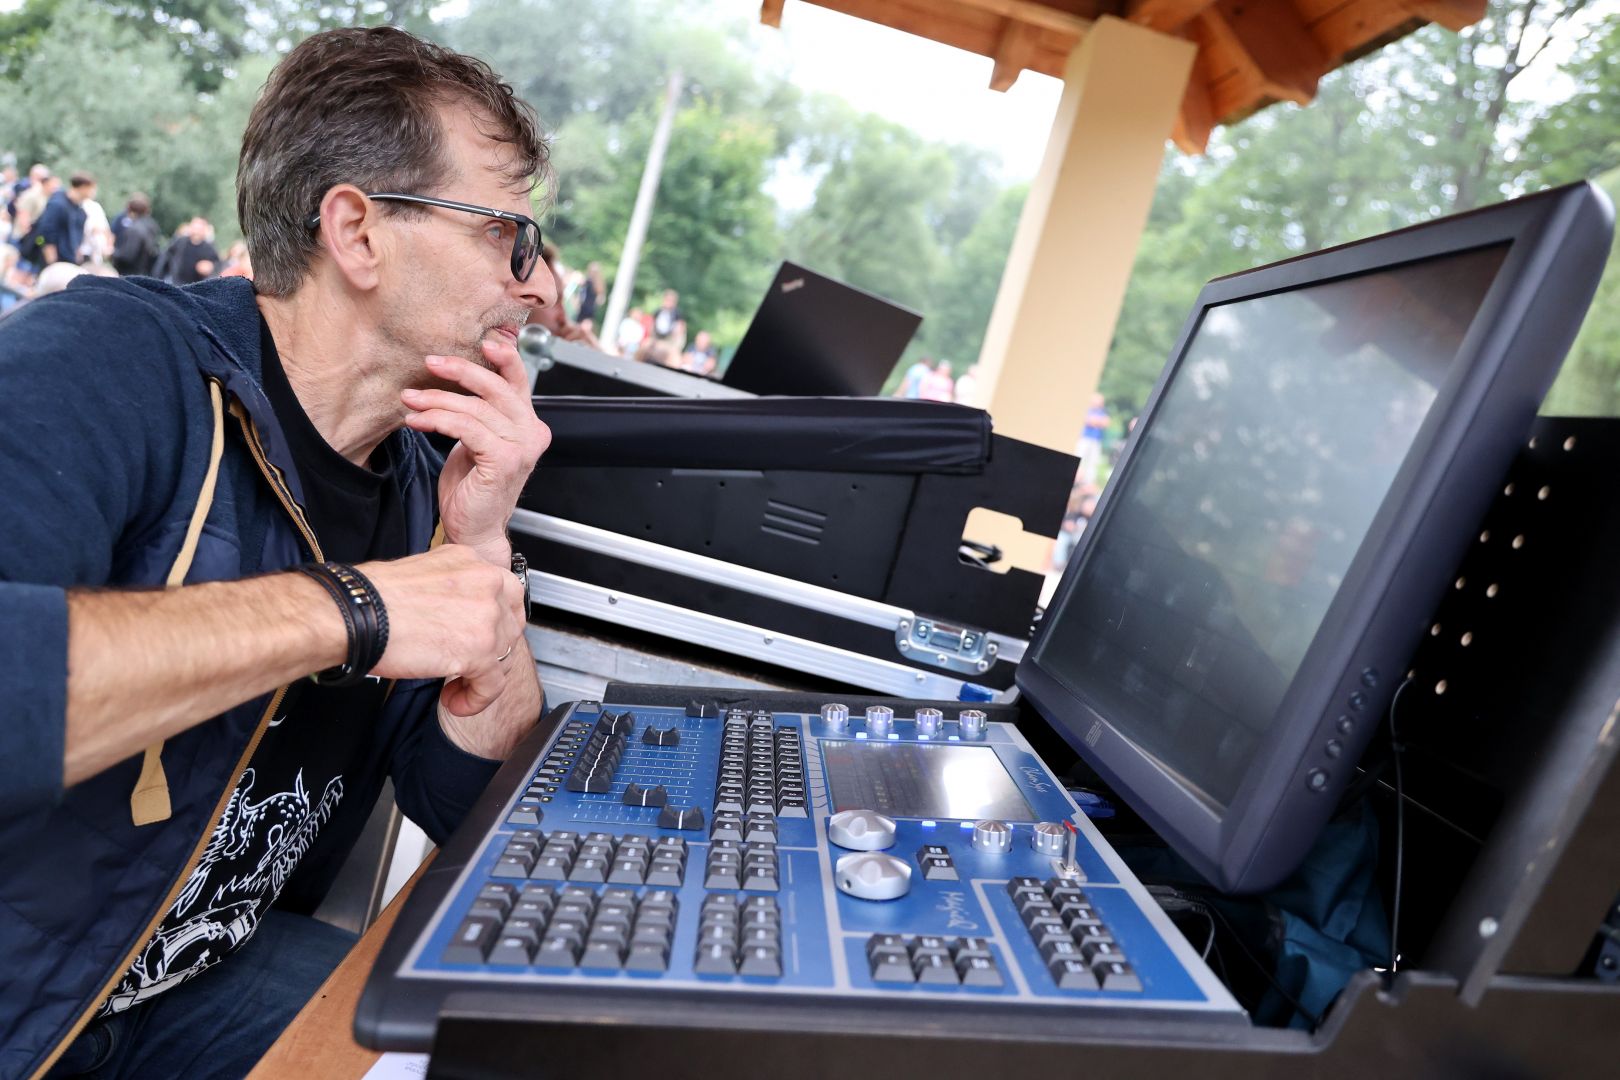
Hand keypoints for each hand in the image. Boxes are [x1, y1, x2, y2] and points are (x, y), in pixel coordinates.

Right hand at [359, 545, 527, 715]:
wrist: (355, 612)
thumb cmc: (372, 596)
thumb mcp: (422, 575)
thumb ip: (449, 590)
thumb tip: (454, 614)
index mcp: (471, 560)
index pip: (504, 595)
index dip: (492, 623)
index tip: (476, 638)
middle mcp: (486, 582)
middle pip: (510, 626)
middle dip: (490, 651)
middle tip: (466, 665)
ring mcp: (487, 615)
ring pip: (504, 657)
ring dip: (479, 677)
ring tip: (453, 686)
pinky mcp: (480, 650)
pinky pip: (493, 685)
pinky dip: (475, 699)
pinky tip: (453, 701)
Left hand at [401, 337, 550, 566]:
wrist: (474, 530)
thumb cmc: (472, 487)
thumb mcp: (476, 440)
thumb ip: (478, 412)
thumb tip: (454, 377)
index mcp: (528, 424)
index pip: (518, 381)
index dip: (503, 357)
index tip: (480, 341)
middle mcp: (531, 433)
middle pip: (496, 388)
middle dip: (460, 371)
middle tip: (430, 364)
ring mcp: (521, 448)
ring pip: (475, 409)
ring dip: (436, 401)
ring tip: (410, 401)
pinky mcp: (504, 461)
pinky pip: (466, 429)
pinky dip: (438, 421)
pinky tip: (418, 421)